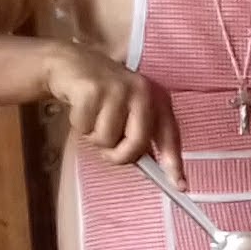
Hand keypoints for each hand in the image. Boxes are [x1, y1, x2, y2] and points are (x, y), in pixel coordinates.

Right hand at [45, 45, 180, 176]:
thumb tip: (155, 169)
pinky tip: (80, 106)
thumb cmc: (103, 95)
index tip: (180, 185)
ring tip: (93, 115)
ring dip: (94, 135)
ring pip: (107, 139)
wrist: (70, 64)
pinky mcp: (92, 89)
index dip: (174, 162)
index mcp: (157, 98)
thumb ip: (141, 135)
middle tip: (107, 148)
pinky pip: (85, 127)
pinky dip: (79, 124)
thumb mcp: (129, 111)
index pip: (170, 135)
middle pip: (136, 144)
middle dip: (118, 154)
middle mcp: (142, 91)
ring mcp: (118, 88)